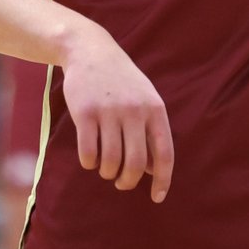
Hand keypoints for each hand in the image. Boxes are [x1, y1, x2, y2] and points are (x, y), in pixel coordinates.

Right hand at [61, 22, 173, 202]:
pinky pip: (88, 153)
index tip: (158, 198)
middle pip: (135, 164)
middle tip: (121, 182)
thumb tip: (151, 170)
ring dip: (106, 172)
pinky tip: (89, 158)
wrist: (90, 50)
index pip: (164, 153)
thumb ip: (150, 130)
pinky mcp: (85, 112)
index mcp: (154, 109)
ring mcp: (109, 111)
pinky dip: (89, 163)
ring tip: (105, 168)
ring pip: (110, 161)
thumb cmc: (121, 81)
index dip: (163, 180)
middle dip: (128, 181)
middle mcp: (134, 111)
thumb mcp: (145, 98)